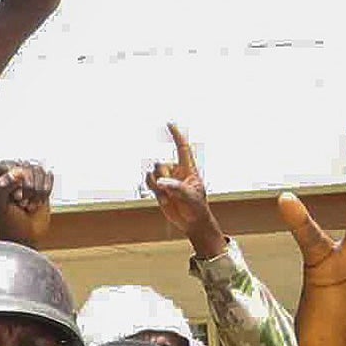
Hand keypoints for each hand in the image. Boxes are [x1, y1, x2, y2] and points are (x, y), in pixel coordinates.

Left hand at [0, 160, 54, 245]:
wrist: (25, 236)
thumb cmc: (8, 222)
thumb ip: (2, 187)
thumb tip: (17, 172)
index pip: (8, 165)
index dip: (14, 181)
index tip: (15, 197)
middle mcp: (10, 173)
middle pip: (26, 166)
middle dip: (28, 188)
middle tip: (22, 203)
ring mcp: (26, 176)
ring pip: (39, 170)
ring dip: (37, 192)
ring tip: (28, 205)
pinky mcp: (40, 182)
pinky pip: (48, 176)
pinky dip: (45, 190)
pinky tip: (38, 202)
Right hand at [146, 124, 225, 258]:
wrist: (192, 222)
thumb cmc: (197, 208)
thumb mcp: (191, 198)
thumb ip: (177, 188)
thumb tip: (161, 182)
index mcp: (188, 169)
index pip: (182, 147)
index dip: (176, 134)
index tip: (169, 122)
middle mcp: (176, 171)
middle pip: (160, 164)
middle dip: (162, 176)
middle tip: (172, 190)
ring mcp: (166, 180)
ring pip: (152, 172)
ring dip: (157, 185)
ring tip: (168, 196)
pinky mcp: (159, 188)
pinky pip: (148, 181)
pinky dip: (152, 188)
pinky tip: (162, 197)